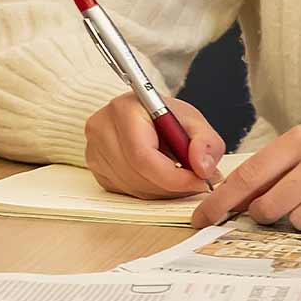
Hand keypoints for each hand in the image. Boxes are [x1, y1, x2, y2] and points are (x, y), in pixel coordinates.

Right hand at [86, 93, 226, 197]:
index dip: (174, 176)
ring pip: (132, 187)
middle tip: (197, 181)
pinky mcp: (96, 168)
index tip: (199, 181)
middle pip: (137, 174)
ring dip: (163, 191)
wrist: (146, 115)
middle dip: (172, 185)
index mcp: (124, 109)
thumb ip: (206, 142)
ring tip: (183, 177)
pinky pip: (125, 191)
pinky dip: (150, 191)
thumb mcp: (195, 121)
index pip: (143, 155)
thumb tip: (202, 167)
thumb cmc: (167, 116)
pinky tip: (163, 178)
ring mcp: (94, 150)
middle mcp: (102, 128)